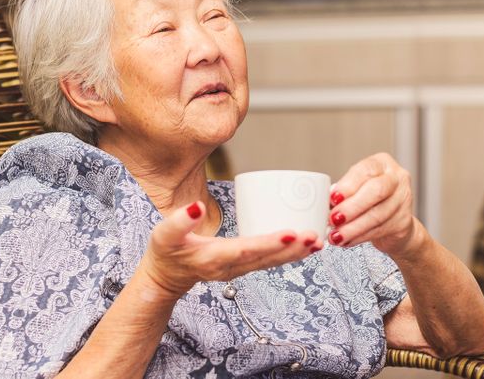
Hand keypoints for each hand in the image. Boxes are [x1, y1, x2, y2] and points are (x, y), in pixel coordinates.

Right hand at [139, 202, 322, 297]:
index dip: (270, 243)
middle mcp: (231, 268)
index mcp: (213, 259)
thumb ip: (180, 221)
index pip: (247, 249)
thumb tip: (196, 207)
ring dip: (296, 254)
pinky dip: (289, 254)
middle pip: (266, 259)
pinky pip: (270, 262)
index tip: (292, 234)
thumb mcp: (164, 234)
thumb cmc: (165, 252)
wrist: (166, 277)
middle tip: (316, 236)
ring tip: (319, 242)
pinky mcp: (244, 267)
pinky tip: (306, 245)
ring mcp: (239, 270)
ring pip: (272, 263)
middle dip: (293, 248)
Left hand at [326, 153, 417, 256]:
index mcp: (382, 163)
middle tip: (333, 219)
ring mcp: (404, 200)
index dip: (348, 185)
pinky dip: (359, 237)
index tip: (332, 198)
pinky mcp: (404, 222)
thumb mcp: (356, 188)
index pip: (366, 171)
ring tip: (336, 235)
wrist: (393, 221)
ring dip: (352, 228)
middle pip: (376, 191)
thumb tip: (324, 202)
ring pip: (377, 215)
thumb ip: (343, 192)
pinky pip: (379, 230)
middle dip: (351, 207)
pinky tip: (346, 240)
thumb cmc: (370, 200)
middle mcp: (397, 178)